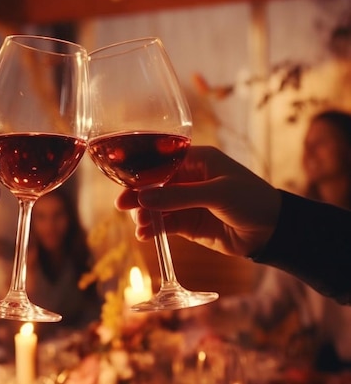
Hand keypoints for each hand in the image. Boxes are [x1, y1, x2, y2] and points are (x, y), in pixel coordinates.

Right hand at [115, 146, 280, 257]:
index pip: (160, 162)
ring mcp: (186, 202)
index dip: (141, 172)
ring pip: (155, 206)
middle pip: (153, 184)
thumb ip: (179, 196)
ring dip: (144, 214)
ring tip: (140, 225)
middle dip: (137, 195)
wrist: (273, 231)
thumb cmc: (251, 200)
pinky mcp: (187, 223)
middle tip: (122, 206)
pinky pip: (164, 224)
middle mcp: (188, 178)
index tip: (124, 184)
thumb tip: (143, 198)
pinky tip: (145, 235)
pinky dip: (153, 229)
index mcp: (196, 159)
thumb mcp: (216, 194)